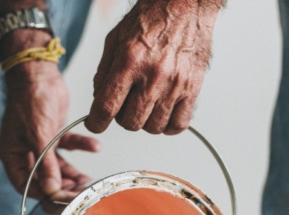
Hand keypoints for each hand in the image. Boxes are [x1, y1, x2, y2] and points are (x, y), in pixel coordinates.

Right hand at [0, 59, 98, 201]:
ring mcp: (39, 144)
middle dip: (62, 188)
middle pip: (43, 180)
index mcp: (11, 154)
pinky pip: (68, 147)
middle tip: (81, 194)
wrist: (38, 71)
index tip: (62, 202)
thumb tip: (52, 191)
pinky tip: (95, 147)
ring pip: (57, 168)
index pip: (25, 186)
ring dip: (73, 174)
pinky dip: (81, 148)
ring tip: (90, 181)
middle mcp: (24, 152)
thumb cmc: (30, 98)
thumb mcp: (39, 135)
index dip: (44, 196)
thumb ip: (46, 164)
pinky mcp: (53, 134)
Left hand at [86, 0, 222, 134]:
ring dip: (145, 121)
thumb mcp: (116, 38)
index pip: (107, 107)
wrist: (186, 4)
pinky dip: (168, 125)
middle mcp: (153, 75)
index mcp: (130, 61)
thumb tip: (99, 99)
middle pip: (130, 122)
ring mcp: (175, 84)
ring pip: (153, 127)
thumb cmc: (152, 18)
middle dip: (122, 118)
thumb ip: (104, 71)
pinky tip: (163, 113)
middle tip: (125, 104)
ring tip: (145, 105)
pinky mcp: (192, 88)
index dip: (97, 122)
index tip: (96, 124)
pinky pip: (179, 124)